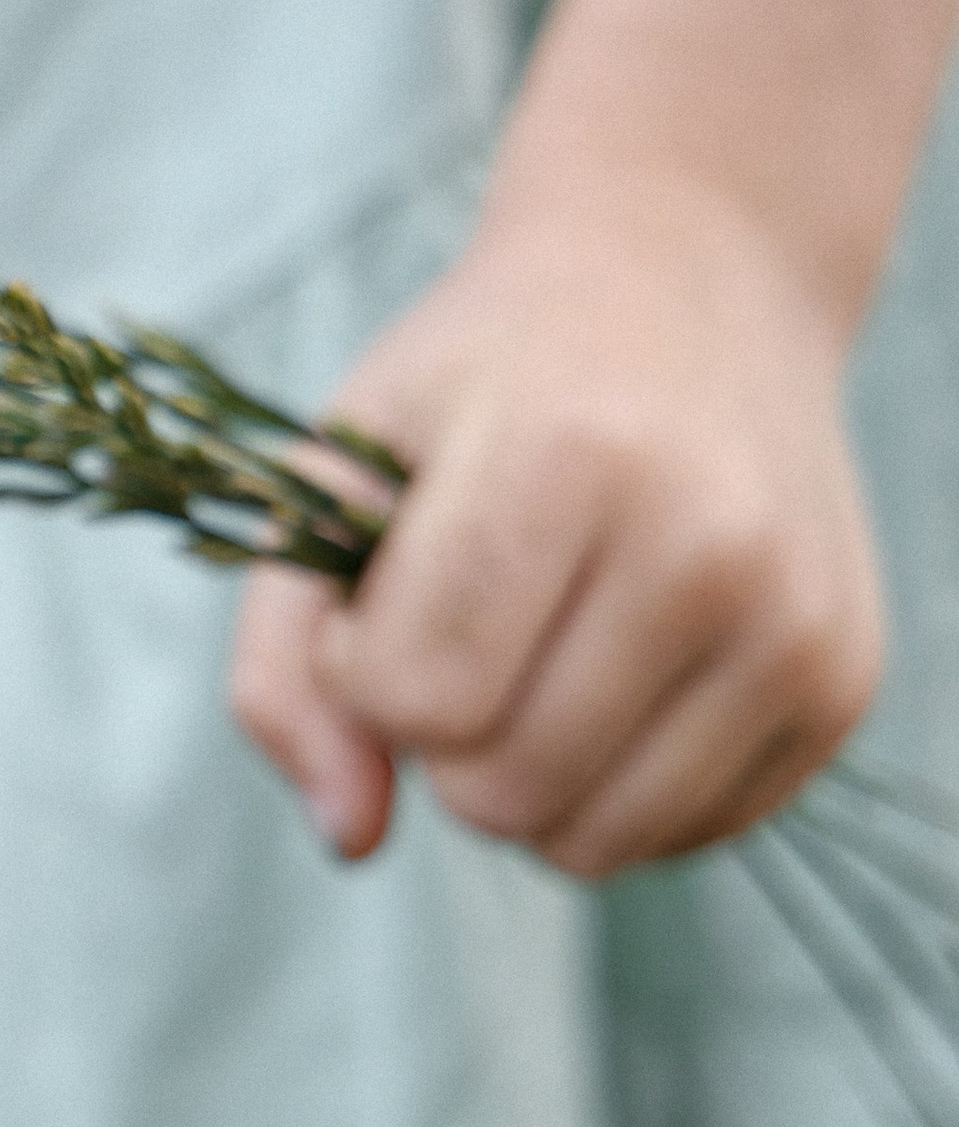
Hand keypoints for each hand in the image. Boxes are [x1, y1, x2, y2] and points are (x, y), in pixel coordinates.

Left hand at [228, 170, 882, 877]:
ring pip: (592, 844)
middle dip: (443, 734)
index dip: (361, 667)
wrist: (694, 282)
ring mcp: (793, 621)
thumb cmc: (488, 382)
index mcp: (567, 456)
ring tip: (541, 646)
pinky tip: (622, 666)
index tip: (390, 585)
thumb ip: (284, 661)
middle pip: (498, 792)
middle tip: (471, 614)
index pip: (412, 699)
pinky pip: (681, 836)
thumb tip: (351, 838)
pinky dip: (618, 787)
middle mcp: (707, 543)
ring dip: (526, 779)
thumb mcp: (342, 468)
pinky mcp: (842, 683)